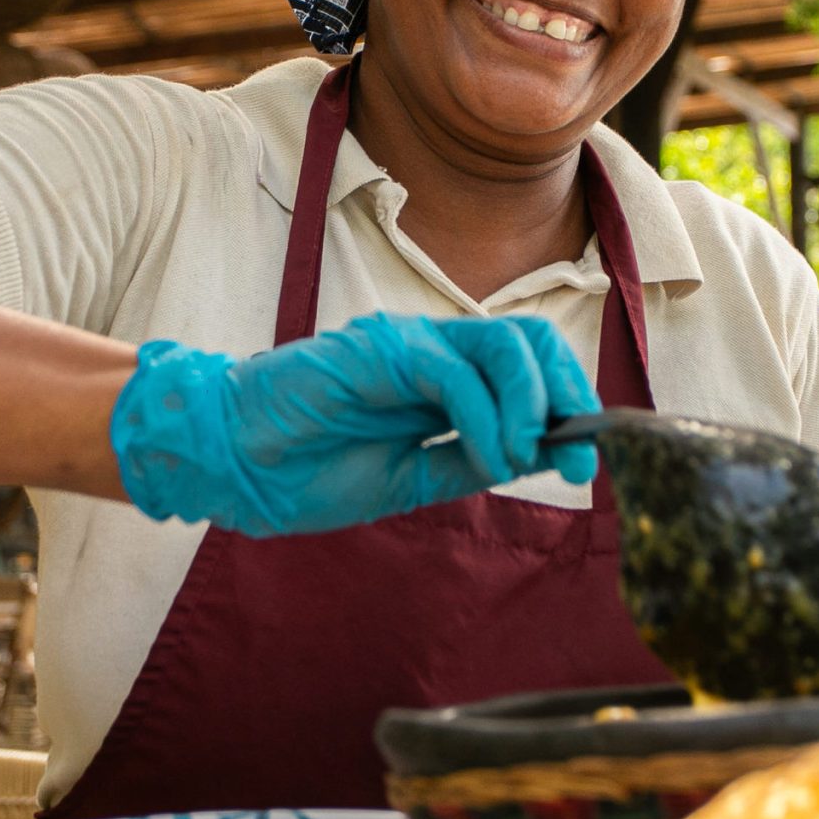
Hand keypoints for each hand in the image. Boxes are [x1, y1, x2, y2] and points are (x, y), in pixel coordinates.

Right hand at [109, 312, 600, 536]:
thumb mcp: (410, 478)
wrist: (233, 465)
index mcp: (440, 378)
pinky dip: (486, 415)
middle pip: (530, 339)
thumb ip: (468, 460)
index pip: (526, 365)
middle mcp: (430, 349)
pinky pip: (454, 371)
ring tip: (523, 455)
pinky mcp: (379, 349)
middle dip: (566, 393)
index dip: (567, 405)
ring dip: (530, 402)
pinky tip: (490, 455)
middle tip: (574, 452)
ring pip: (502, 343)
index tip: (585, 461)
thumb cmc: (307, 470)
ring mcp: (405, 343)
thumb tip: (539, 454)